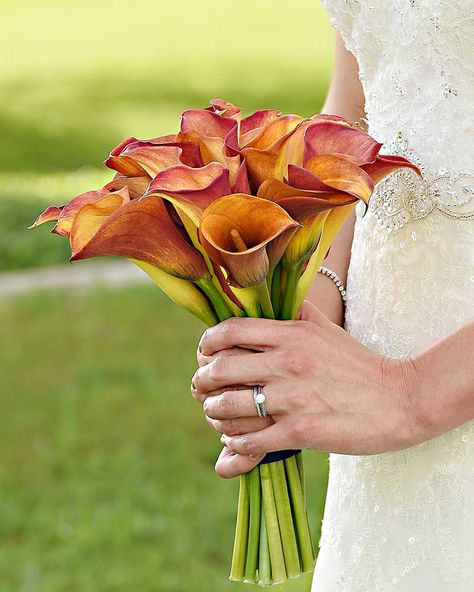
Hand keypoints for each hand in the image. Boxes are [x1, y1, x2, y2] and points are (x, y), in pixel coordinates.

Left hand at [191, 300, 422, 467]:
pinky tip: (235, 440)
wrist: (399, 399)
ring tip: (216, 416)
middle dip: (201, 382)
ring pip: (227, 407)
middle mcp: (286, 363)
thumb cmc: (359, 364)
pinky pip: (249, 440)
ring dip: (214, 413)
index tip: (205, 355)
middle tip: (201, 390)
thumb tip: (273, 298)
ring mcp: (292, 399)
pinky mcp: (300, 432)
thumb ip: (298, 311)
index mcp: (291, 334)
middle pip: (219, 369)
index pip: (229, 331)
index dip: (206, 344)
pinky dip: (234, 443)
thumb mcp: (327, 329)